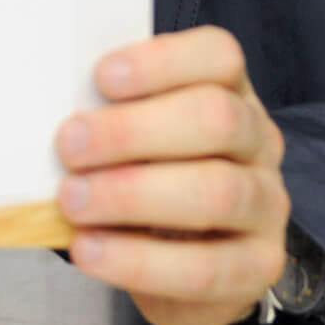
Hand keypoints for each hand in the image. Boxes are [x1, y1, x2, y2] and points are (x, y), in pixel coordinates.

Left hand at [55, 26, 287, 324]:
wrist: (184, 260)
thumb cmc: (149, 178)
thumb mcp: (136, 137)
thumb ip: (111, 116)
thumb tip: (57, 114)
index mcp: (232, 92)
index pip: (219, 56)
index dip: (162, 62)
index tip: (102, 77)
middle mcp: (260, 141)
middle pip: (216, 119)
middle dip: (133, 132)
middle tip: (69, 147)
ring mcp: (267, 205)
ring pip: (215, 192)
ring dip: (131, 196)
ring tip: (73, 202)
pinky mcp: (258, 268)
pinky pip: (203, 268)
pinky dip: (138, 261)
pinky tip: (91, 250)